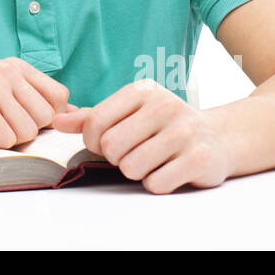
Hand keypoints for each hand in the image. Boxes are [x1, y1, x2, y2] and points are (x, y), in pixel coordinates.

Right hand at [0, 57, 71, 150]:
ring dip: (6, 139)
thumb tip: (77, 114)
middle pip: (46, 117)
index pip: (60, 97)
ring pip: (28, 131)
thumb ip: (38, 104)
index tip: (17, 118)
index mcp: (15, 66)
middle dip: (23, 131)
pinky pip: (8, 140)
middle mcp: (5, 69)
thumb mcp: (5, 101)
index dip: (45, 118)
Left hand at [51, 79, 229, 193]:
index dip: (94, 141)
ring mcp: (184, 131)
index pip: (94, 122)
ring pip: (131, 168)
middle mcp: (164, 106)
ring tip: (153, 159)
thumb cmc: (164, 125)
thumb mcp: (130, 112)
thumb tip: (56, 121)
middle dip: (116, 158)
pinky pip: (155, 184)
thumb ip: (92, 117)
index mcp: (142, 90)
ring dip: (137, 172)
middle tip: (133, 153)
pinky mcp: (199, 159)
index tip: (109, 142)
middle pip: (111, 147)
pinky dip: (157, 183)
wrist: (218, 137)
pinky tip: (170, 169)